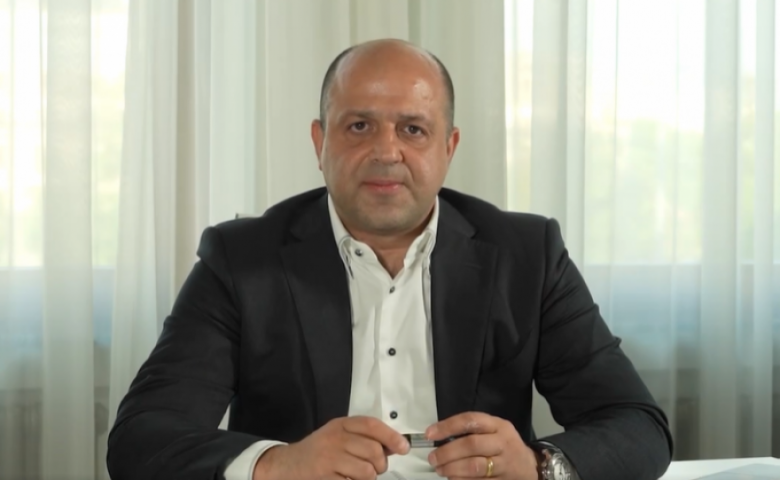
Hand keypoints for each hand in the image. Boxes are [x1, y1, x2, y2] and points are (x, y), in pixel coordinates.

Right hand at [253, 416, 409, 479]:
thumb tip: (395, 444)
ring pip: (367, 471)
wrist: (287, 464)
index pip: (371, 425)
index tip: (403, 447)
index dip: (391, 436)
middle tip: (376, 468)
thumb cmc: (319, 450)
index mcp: (340, 425)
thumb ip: (363, 437)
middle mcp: (334, 438)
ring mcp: (328, 459)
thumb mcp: (338, 435)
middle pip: (374, 451)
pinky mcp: (324, 477)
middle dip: (381, 464)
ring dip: (370, 478)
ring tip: (360, 476)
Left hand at [425, 412, 538, 479]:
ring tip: (441, 470)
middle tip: (433, 458)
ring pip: (475, 466)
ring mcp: (505, 463)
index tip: (430, 434)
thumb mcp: (494, 431)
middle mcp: (503, 442)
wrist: (530, 467)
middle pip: (472, 445)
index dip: (448, 427)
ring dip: (453, 469)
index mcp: (498, 425)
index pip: (470, 420)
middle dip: (448, 452)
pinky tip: (453, 479)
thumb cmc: (504, 445)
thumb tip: (437, 436)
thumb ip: (472, 431)